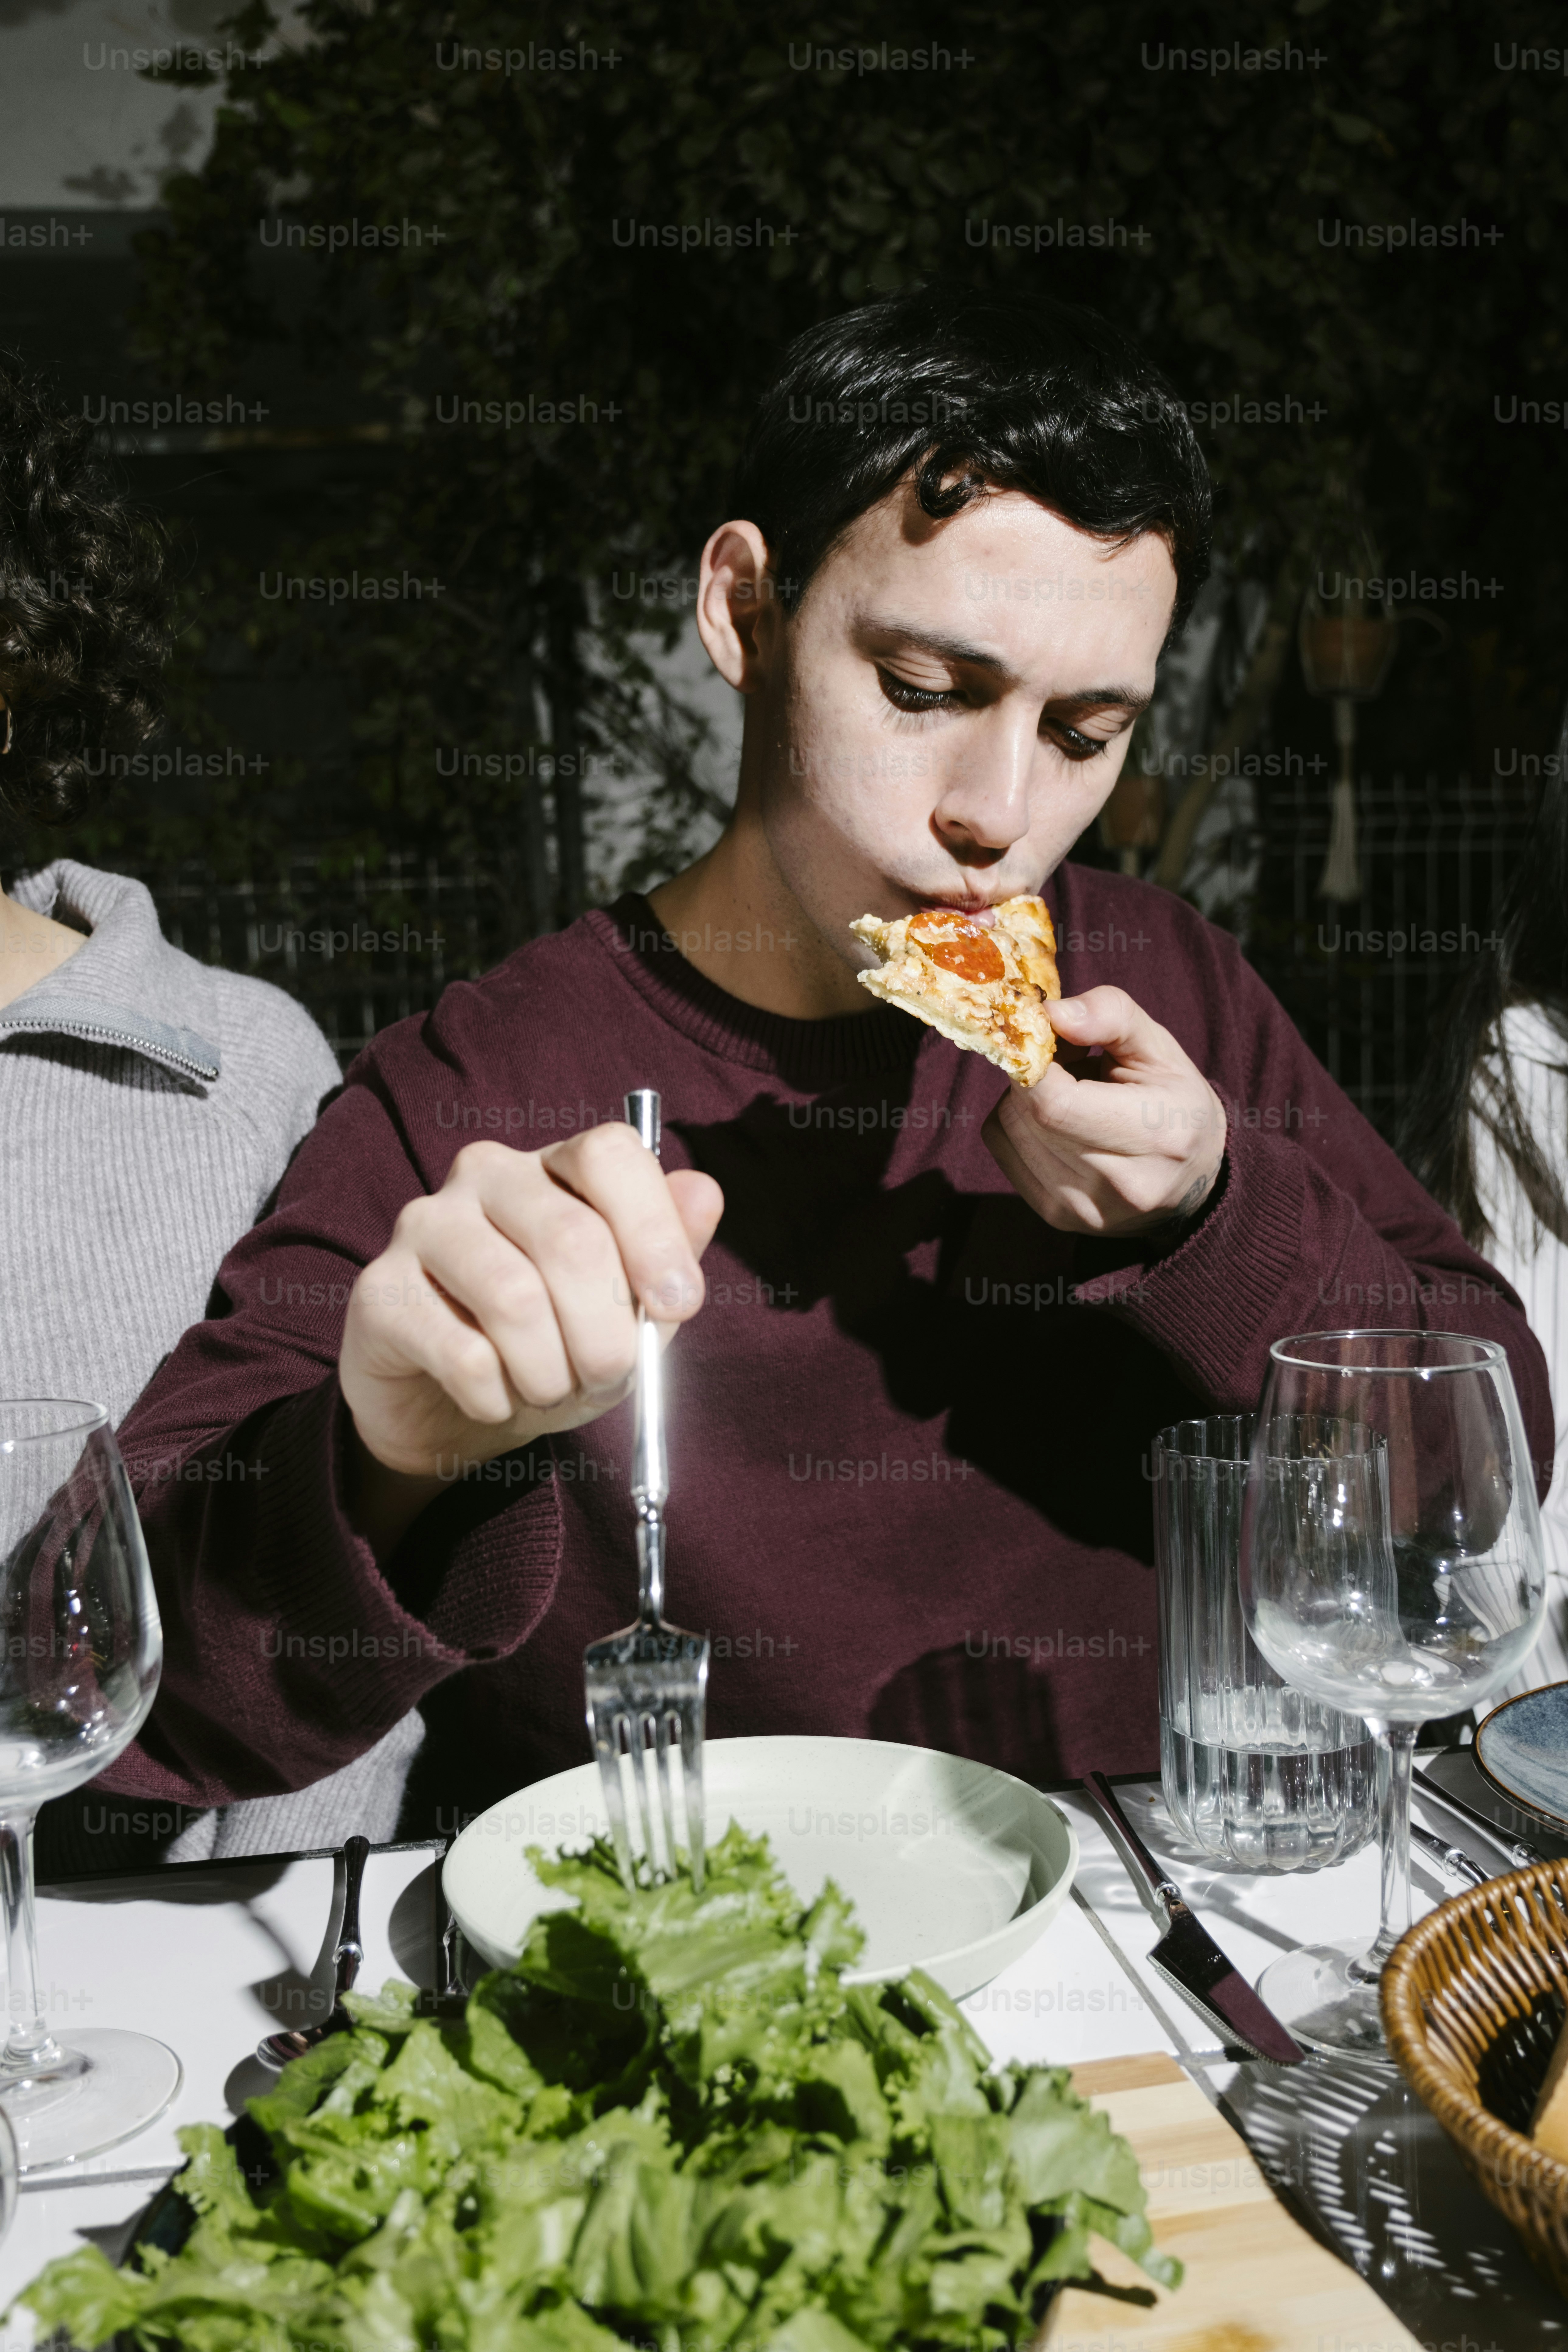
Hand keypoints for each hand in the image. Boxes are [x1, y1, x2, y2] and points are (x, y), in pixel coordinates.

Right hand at [340, 1130, 723, 1550]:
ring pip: (515, 1298)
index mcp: (555, 1168)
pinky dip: (496, 1397)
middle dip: (607, 1333)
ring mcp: (424, 1224)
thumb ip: (668, 1255)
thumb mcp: (627, 1311)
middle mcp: (485, 1176)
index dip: (654, 1231)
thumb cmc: (553, 1347)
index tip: (679, 1303)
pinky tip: (495, 1401)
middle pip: (571, 1238)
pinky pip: (462, 1353)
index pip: (610, 1153)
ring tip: (550, 1391)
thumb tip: (703, 1193)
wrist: (452, 1409)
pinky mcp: (379, 1291)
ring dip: (551, 1371)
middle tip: (607, 1376)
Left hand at [983, 987, 1225, 1235]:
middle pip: (1027, 1115)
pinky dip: (1018, 1124)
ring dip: (1023, 1098)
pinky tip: (1057, 1122)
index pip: (1055, 1103)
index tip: (1037, 1035)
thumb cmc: (1174, 1100)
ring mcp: (1084, 1209)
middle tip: (1059, 1058)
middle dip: (1030, 1073)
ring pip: (1008, 1129)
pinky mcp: (1057, 1217)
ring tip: (1069, 1093)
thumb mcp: (1160, 1047)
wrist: (1193, 1179)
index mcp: (1155, 1135)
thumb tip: (1051, 1014)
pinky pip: (1003, 1151)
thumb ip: (1111, 1016)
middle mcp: (1118, 1184)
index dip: (1030, 1061)